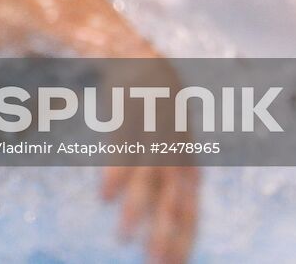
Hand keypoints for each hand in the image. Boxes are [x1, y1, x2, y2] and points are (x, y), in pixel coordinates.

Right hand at [99, 56, 198, 263]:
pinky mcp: (128, 115)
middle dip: (164, 234)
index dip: (184, 237)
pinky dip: (115, 172)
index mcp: (185, 158)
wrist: (137, 56)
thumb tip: (188, 194)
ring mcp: (151, 132)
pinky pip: (121, 149)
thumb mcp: (173, 134)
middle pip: (172, 199)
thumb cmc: (155, 102)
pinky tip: (105, 197)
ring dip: (135, 209)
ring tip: (122, 238)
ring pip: (146, 178)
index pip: (190, 207)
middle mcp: (173, 149)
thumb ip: (177, 166)